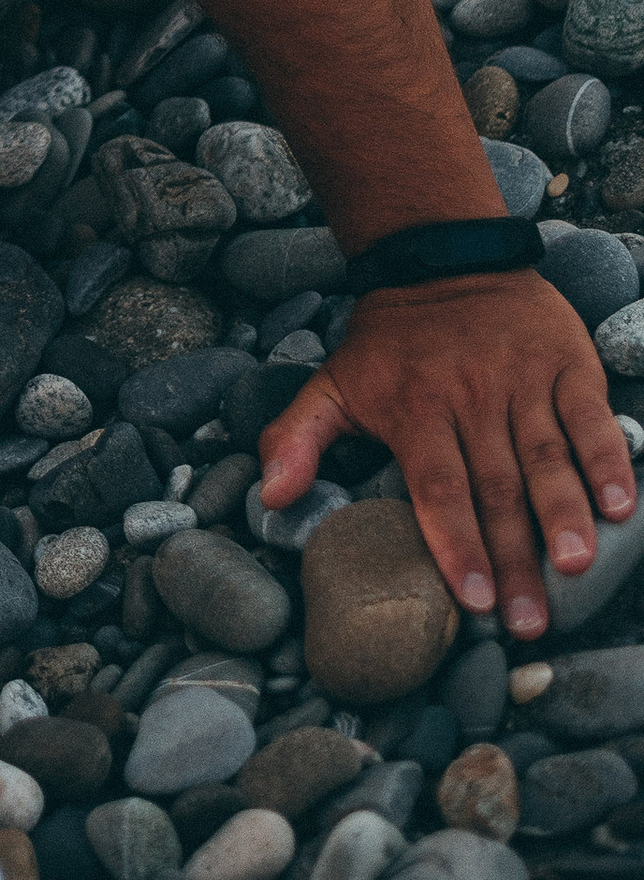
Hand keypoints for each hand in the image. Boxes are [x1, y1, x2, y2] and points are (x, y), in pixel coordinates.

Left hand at [260, 274, 635, 641]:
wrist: (444, 256)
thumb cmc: (389, 341)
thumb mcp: (332, 381)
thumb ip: (295, 437)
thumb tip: (269, 499)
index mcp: (415, 407)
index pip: (438, 487)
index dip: (456, 543)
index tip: (474, 600)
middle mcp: (471, 396)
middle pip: (497, 488)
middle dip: (516, 560)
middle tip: (531, 624)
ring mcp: (522, 379)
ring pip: (548, 457)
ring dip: (566, 516)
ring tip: (577, 568)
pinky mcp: (567, 363)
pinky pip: (591, 417)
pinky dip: (609, 462)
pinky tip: (622, 509)